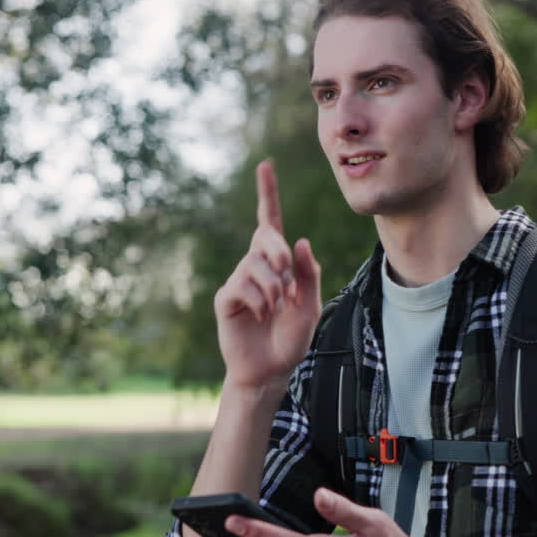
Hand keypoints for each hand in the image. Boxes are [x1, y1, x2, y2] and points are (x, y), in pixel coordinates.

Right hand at [214, 160, 321, 392]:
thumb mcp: (310, 305)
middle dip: (279, 253)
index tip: (265, 165)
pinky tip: (262, 316)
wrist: (272, 370)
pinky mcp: (227, 299)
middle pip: (265, 237)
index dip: (268, 194)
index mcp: (277, 263)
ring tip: (276, 308)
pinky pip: (242, 286)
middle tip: (288, 281)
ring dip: (273, 287)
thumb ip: (308, 274)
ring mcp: (239, 281)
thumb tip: (299, 240)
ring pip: (256, 264)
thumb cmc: (291, 337)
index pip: (270, 222)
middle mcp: (256, 266)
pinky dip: (259, 301)